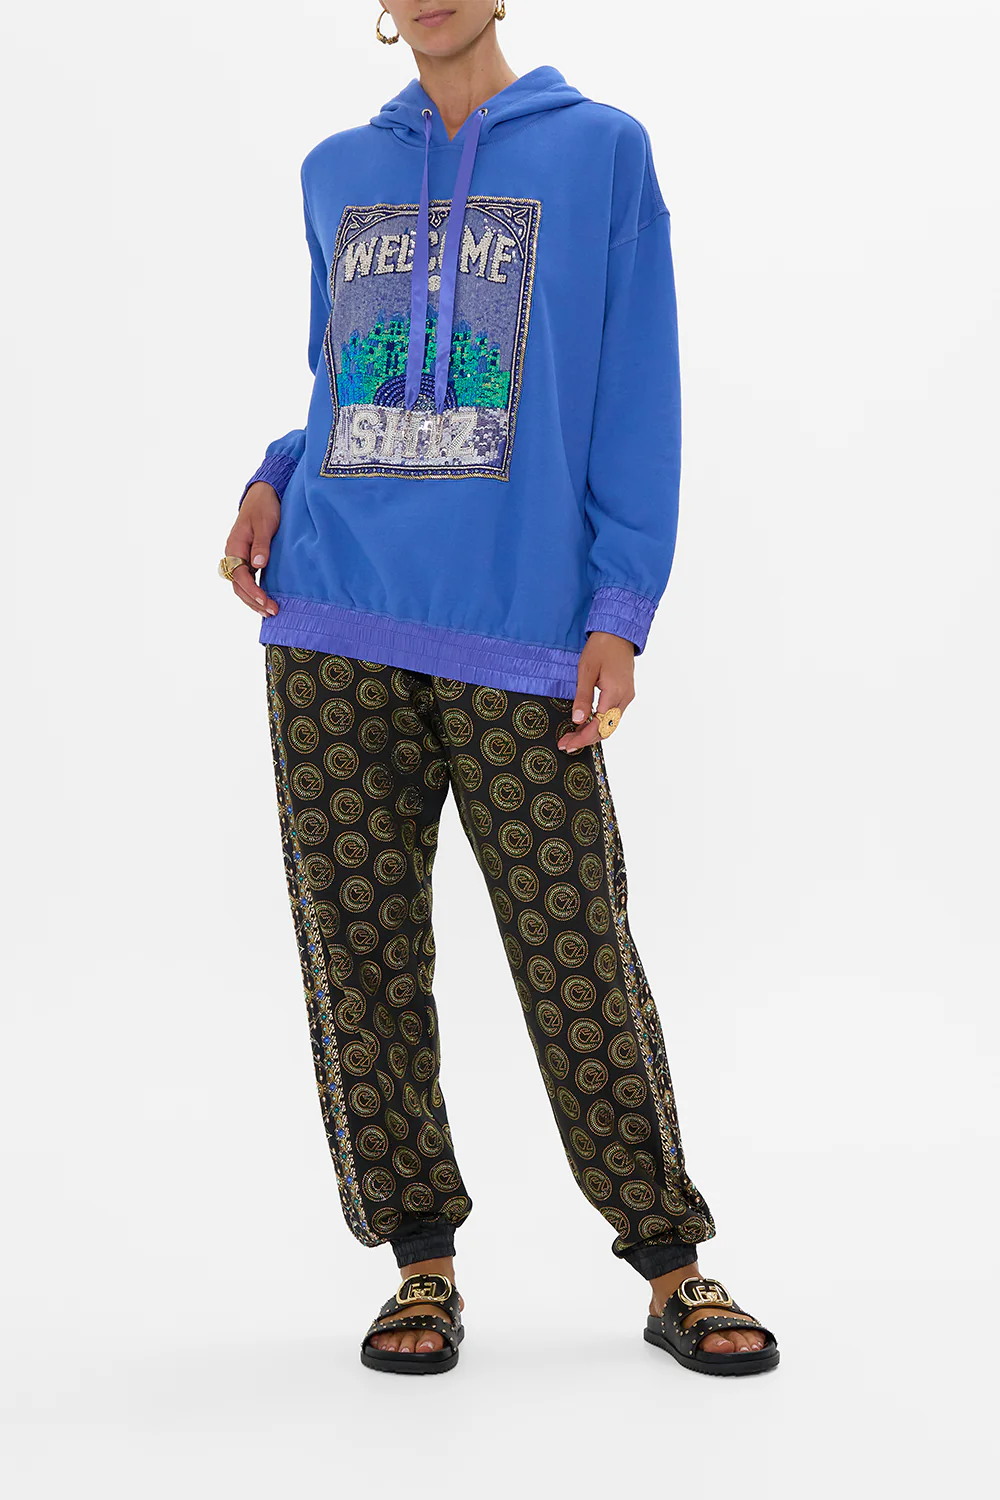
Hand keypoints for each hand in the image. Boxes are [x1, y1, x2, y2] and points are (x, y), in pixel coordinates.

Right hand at [225, 482, 280, 615]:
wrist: (263, 496)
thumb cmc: (263, 508)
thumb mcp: (264, 524)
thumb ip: (261, 544)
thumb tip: (257, 564)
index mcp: (234, 547)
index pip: (239, 576)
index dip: (252, 591)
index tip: (265, 601)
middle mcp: (234, 555)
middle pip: (239, 585)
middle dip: (254, 601)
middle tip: (272, 612)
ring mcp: (241, 558)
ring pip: (242, 585)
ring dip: (254, 600)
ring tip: (270, 612)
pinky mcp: (249, 559)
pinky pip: (249, 580)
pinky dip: (256, 592)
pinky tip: (266, 601)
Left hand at [558, 631, 635, 752]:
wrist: (618, 632)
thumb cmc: (601, 647)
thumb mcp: (586, 670)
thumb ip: (582, 696)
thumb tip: (578, 719)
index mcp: (615, 692)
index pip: (599, 725)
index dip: (583, 738)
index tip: (567, 744)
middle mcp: (624, 698)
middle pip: (606, 729)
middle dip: (586, 739)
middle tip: (566, 743)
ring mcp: (626, 696)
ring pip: (611, 724)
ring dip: (593, 732)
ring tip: (573, 736)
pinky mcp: (625, 693)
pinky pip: (613, 715)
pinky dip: (600, 723)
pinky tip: (586, 723)